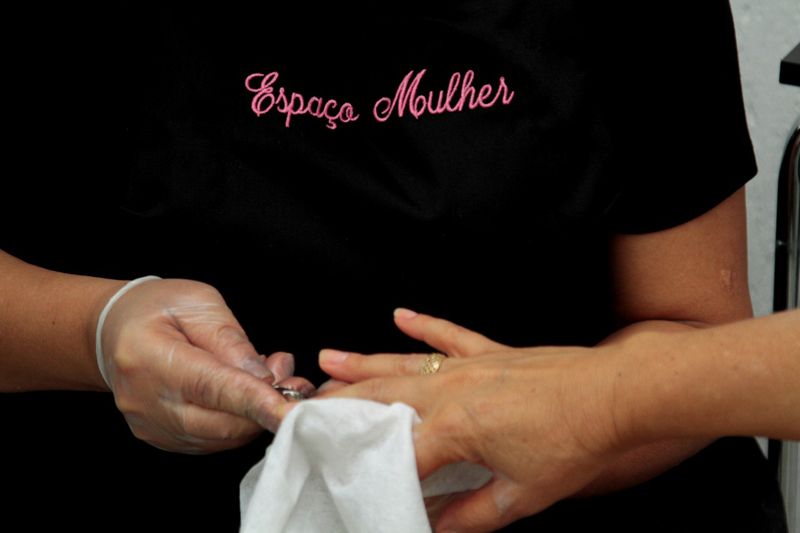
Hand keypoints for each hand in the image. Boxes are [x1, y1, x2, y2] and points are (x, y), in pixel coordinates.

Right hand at [99, 278, 313, 452]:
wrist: (113, 331)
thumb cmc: (157, 308)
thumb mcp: (198, 303)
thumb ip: (231, 341)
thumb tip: (263, 377)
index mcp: (148, 356)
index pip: (210, 387)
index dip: (254, 400)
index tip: (289, 406)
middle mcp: (145, 399)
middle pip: (219, 422)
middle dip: (264, 406)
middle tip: (287, 374)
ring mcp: (151, 425)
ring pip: (220, 437)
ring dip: (255, 414)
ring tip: (267, 377)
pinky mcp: (162, 438)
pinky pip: (212, 441)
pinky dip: (237, 421)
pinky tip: (243, 393)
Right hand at [316, 310, 622, 531]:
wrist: (617, 395)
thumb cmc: (575, 443)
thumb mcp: (521, 496)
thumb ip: (469, 515)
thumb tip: (433, 526)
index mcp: (456, 429)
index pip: (399, 456)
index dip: (372, 472)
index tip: (348, 481)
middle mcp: (453, 391)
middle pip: (383, 397)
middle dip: (342, 404)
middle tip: (308, 406)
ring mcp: (471, 366)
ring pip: (403, 363)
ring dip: (363, 363)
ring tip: (327, 360)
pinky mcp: (492, 352)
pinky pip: (448, 335)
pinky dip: (423, 325)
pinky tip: (400, 315)